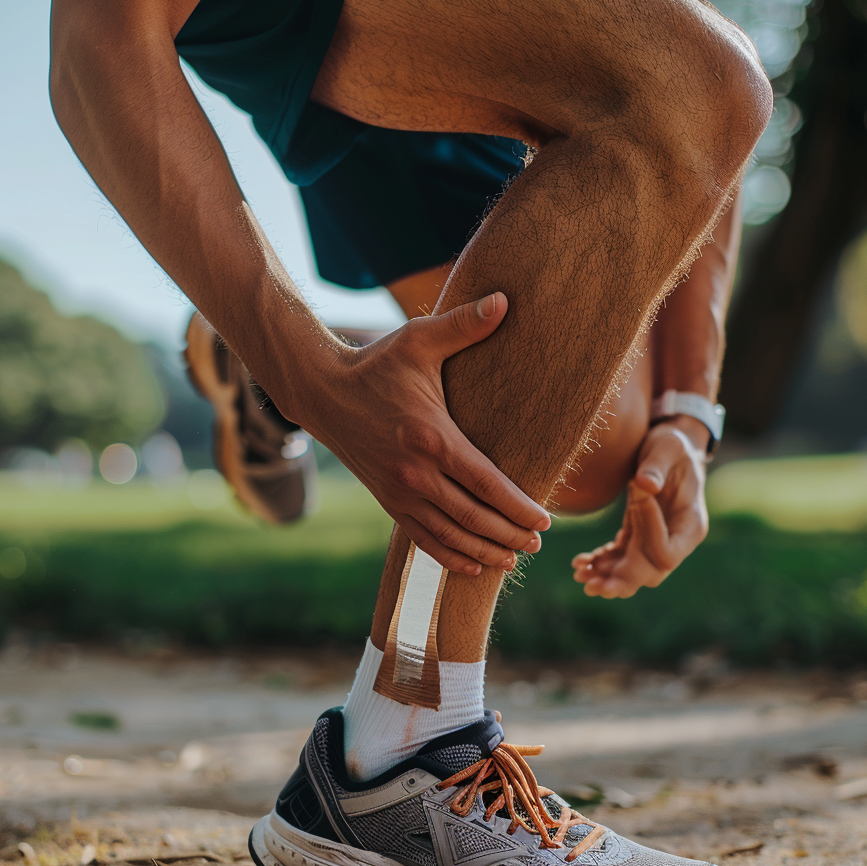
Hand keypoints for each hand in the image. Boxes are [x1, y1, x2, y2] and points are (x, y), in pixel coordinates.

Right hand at [287, 292, 550, 575]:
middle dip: (509, 534)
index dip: (518, 506)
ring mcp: (400, 492)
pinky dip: (448, 555)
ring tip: (513, 558)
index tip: (544, 520)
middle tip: (537, 544)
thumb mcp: (419, 340)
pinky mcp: (388, 501)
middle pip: (473, 516)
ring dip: (484, 551)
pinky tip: (472, 565)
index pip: (486, 482)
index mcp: (432, 436)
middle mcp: (416, 472)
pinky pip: (422, 538)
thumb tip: (505, 300)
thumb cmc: (377, 363)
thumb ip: (464, 325)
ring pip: (450, 534)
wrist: (322, 392)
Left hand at [571, 419, 708, 597]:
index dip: (649, 537)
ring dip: (606, 577)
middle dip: (622, 580)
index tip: (635, 502)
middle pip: (651, 573)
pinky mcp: (638, 537)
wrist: (669, 449)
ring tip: (580, 575)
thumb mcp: (668, 447)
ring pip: (633, 573)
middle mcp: (677, 540)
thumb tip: (644, 485)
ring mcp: (657, 541)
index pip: (668, 551)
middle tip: (592, 586)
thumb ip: (657, 465)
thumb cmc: (672, 445)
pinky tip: (579, 563)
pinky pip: (620, 558)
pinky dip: (601, 563)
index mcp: (691, 523)